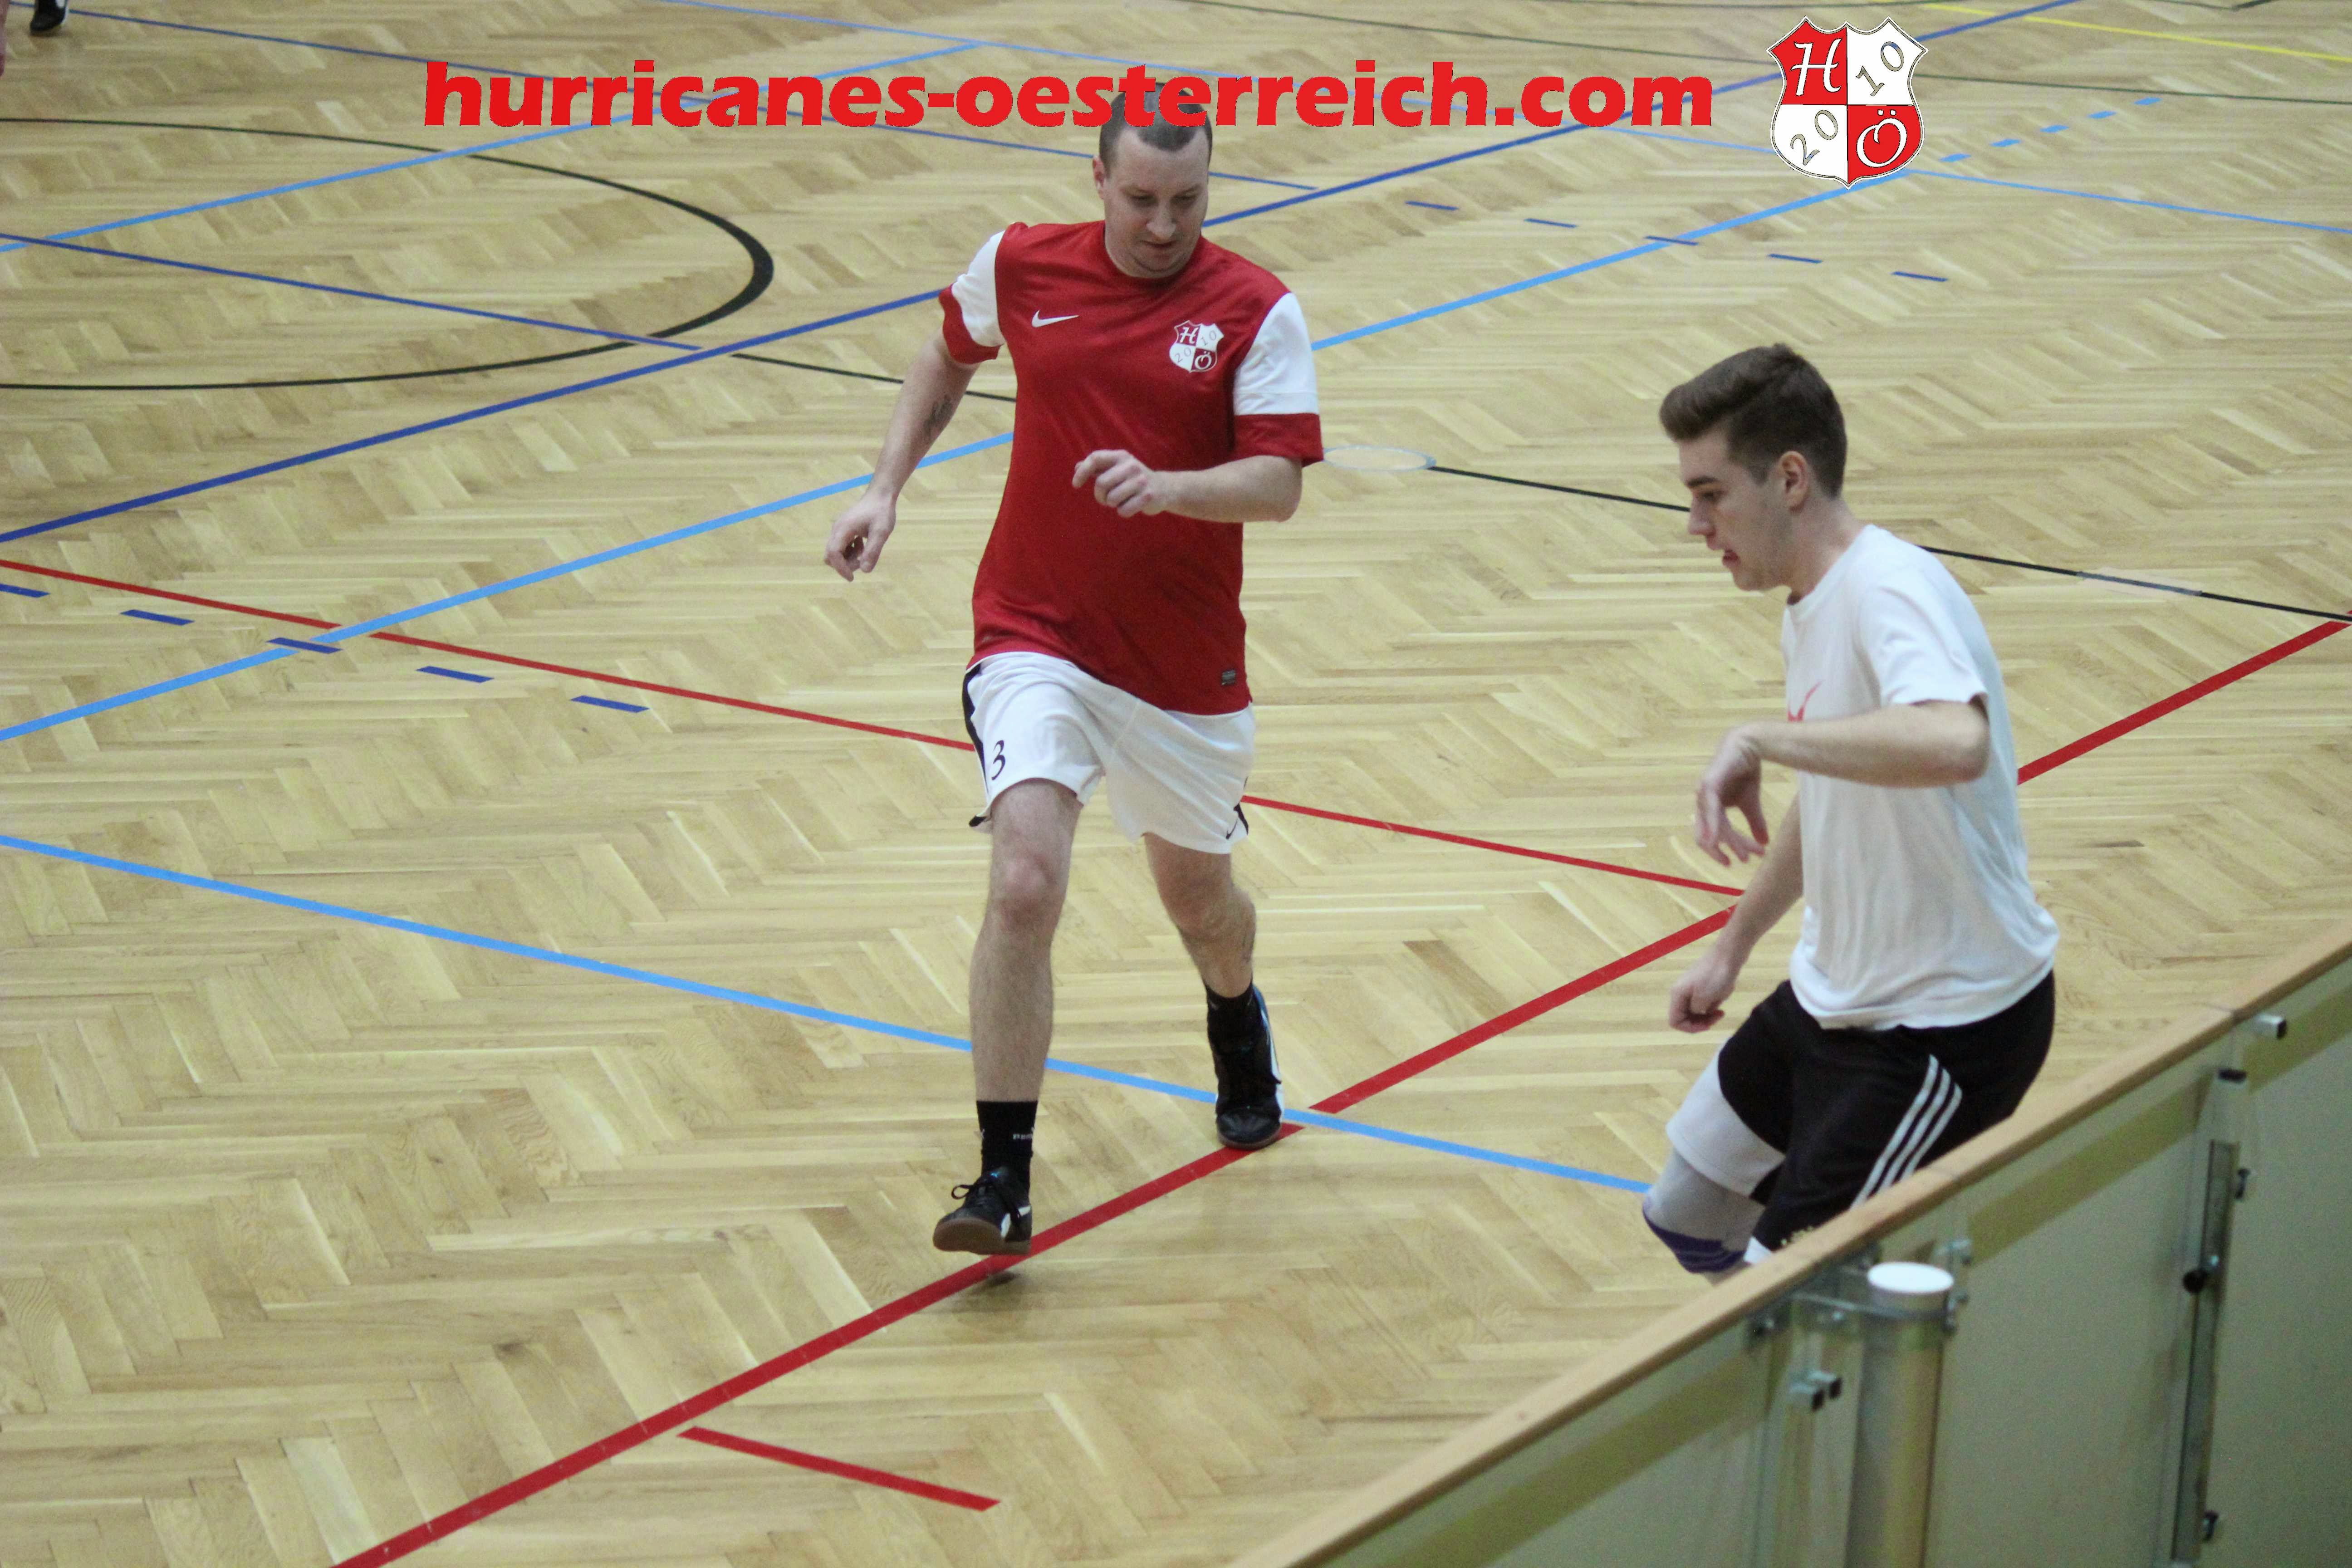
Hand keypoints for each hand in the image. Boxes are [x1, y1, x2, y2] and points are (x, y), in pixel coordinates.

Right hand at [824, 490, 896, 579]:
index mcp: (843, 529)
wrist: (880, 496)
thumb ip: (873, 551)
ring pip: (836, 552)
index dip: (840, 568)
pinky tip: (863, 545)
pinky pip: (842, 547)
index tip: (852, 578)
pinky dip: (851, 552)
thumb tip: (865, 571)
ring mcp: (839, 530)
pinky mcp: (843, 530)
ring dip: (849, 558)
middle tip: (862, 561)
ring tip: (865, 551)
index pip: (833, 553)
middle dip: (844, 564)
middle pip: (830, 555)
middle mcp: (837, 530)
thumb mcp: (881, 532)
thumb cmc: (881, 512)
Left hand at [1072, 449, 1168, 516]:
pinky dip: (1123, 511)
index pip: (1095, 458)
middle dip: (1099, 495)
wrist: (1164, 488)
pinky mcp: (1148, 496)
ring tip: (1121, 500)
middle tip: (1105, 499)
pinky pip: (1123, 510)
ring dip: (1112, 504)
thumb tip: (1077, 466)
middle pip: (1101, 483)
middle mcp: (1131, 466)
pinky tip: (1131, 505)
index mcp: (1121, 456)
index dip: (1082, 472)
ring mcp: (1141, 481)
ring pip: (1112, 499)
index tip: (1076, 484)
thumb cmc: (1132, 479)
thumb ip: (1098, 467)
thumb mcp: (1117, 468)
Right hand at [1668, 943, 1742, 1032]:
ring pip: (1694, 1012)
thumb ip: (1695, 1010)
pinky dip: (1711, 1008)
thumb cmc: (1716, 976)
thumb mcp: (1704, 997)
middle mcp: (1681, 993)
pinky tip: (1720, 1003)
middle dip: (1699, 1023)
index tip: (1707, 1025)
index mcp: (1678, 994)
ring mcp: (1692, 990)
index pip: (1675, 1021)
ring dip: (1706, 1017)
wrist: (1729, 955)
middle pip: (1684, 1017)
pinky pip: (1702, 1004)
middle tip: (1716, 1019)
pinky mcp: (1702, 987)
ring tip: (1720, 1013)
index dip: (1689, 1028)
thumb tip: (1695, 1013)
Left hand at [1694, 725, 1770, 865]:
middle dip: (1730, 849)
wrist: (1750, 745)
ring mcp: (1703, 794)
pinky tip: (1716, 841)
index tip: (1742, 860)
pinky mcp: (1709, 785)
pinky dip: (1713, 827)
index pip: (1715, 836)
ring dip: (1730, 842)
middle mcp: (1703, 804)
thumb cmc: (1745, 772)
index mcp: (1710, 809)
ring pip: (1713, 827)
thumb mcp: (1751, 803)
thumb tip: (1764, 843)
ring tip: (1744, 854)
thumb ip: (1755, 823)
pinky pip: (1710, 810)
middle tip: (1747, 860)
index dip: (1727, 849)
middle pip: (1711, 836)